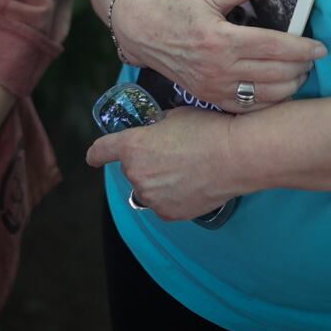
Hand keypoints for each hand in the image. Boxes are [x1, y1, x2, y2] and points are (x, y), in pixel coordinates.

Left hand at [86, 106, 237, 221]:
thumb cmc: (207, 129)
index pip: (101, 151)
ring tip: (187, 169)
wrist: (236, 155)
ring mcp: (152, 197)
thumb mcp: (173, 116)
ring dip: (159, 181)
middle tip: (172, 154)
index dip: (97, 154)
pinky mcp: (169, 213)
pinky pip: (164, 204)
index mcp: (132, 146)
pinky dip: (173, 197)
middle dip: (145, 162)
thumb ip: (155, 128)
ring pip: (148, 189)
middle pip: (132, 169)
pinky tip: (192, 184)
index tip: (94, 157)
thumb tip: (156, 134)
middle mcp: (136, 174)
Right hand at [114, 0, 323, 111]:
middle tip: (313, 59)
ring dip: (289, 86)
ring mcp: (213, 87)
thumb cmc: (173, 8)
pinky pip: (247, 107)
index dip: (302, 48)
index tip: (321, 48)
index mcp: (221, 39)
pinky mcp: (208, 97)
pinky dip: (268, 102)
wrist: (140, 31)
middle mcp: (218, 68)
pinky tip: (278, 90)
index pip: (273, 46)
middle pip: (275, 73)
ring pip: (265, 95)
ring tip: (300, 73)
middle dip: (301, 67)